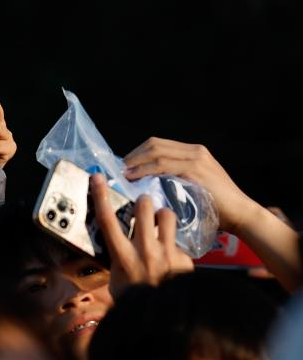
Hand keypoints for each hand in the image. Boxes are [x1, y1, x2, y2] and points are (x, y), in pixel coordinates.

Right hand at [90, 173, 192, 296]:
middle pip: (144, 209)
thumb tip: (115, 249)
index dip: (101, 196)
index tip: (97, 178)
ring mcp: (166, 252)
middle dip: (144, 200)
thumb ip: (117, 261)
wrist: (164, 318)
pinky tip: (174, 255)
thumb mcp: (117, 281)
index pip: (107, 220)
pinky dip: (175, 242)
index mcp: (122, 256)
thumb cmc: (136, 300)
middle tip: (144, 201)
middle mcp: (143, 250)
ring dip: (163, 214)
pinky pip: (179, 240)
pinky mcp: (183, 258)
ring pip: (167, 215)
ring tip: (162, 221)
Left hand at [123, 138, 254, 233]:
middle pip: (154, 145)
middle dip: (133, 156)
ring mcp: (196, 158)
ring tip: (122, 174)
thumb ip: (174, 181)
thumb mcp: (192, 188)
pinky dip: (144, 170)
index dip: (137, 154)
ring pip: (156, 152)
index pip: (158, 145)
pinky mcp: (196, 169)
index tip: (124, 166)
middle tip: (119, 170)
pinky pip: (162, 165)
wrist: (240, 214)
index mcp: (194, 153)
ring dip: (135, 162)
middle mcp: (195, 151)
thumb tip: (146, 186)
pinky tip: (133, 178)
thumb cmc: (215, 208)